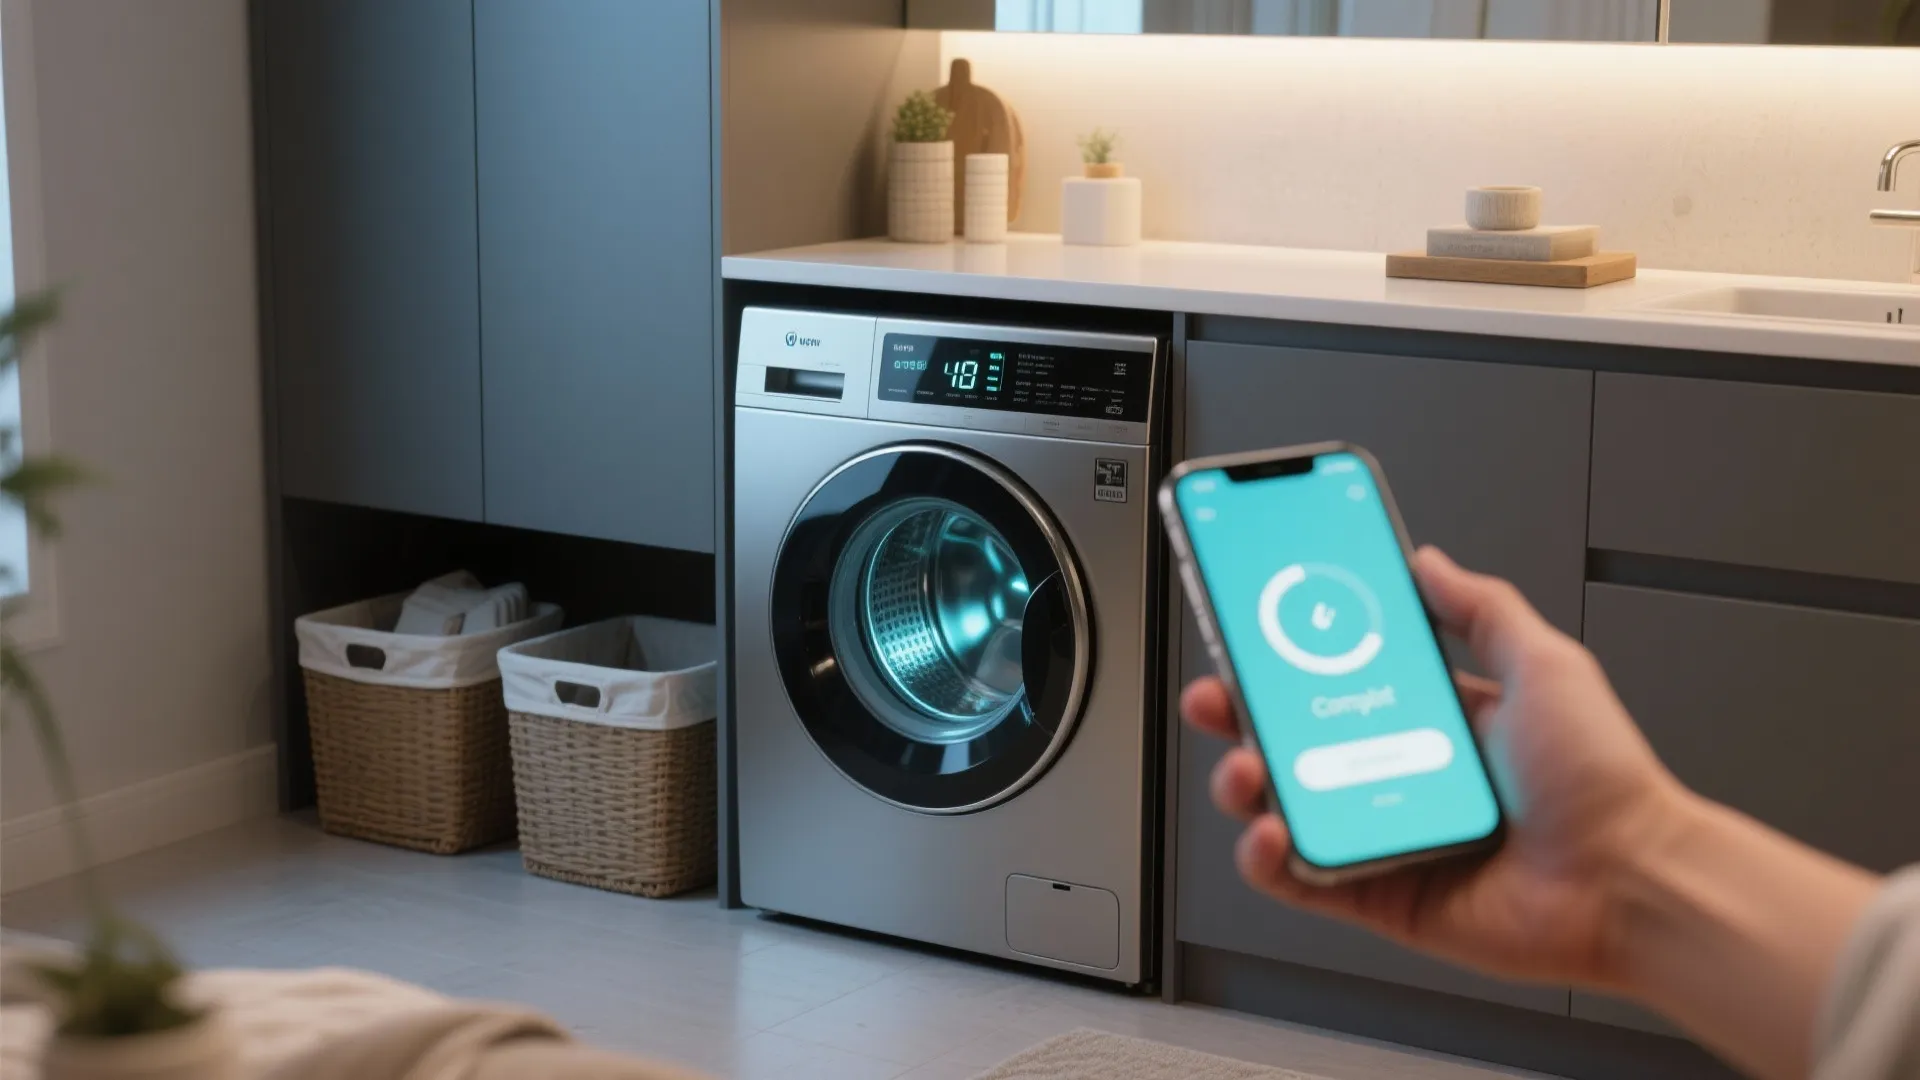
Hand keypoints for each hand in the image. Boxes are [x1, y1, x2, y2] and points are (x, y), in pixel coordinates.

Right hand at [1182, 547, 1687, 989]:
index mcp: (1435, 719)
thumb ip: (1481, 608)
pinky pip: (1301, 879)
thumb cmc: (1605, 784)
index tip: (1251, 629)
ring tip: (1248, 770)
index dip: (1287, 656)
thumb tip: (1427, 562)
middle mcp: (1402, 775)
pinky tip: (1271, 834)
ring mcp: (1386, 836)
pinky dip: (1268, 859)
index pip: (1339, 677)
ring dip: (1245, 782)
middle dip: (1241, 715)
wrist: (1632, 883)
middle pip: (1294, 739)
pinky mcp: (1379, 896)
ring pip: (1284, 805)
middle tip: (1219, 696)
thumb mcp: (1546, 664)